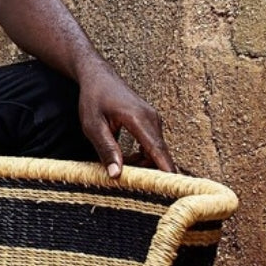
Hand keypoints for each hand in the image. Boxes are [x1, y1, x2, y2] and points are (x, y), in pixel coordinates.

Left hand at [76, 61, 174, 177]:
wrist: (98, 77)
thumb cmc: (93, 98)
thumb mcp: (93, 126)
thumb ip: (106, 149)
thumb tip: (117, 174)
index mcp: (138, 118)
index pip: (157, 150)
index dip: (165, 170)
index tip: (172, 188)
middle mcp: (152, 119)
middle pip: (158, 154)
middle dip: (149, 172)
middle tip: (132, 186)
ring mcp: (153, 120)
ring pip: (155, 151)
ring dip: (142, 164)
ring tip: (119, 167)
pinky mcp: (151, 122)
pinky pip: (152, 145)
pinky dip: (142, 155)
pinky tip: (125, 159)